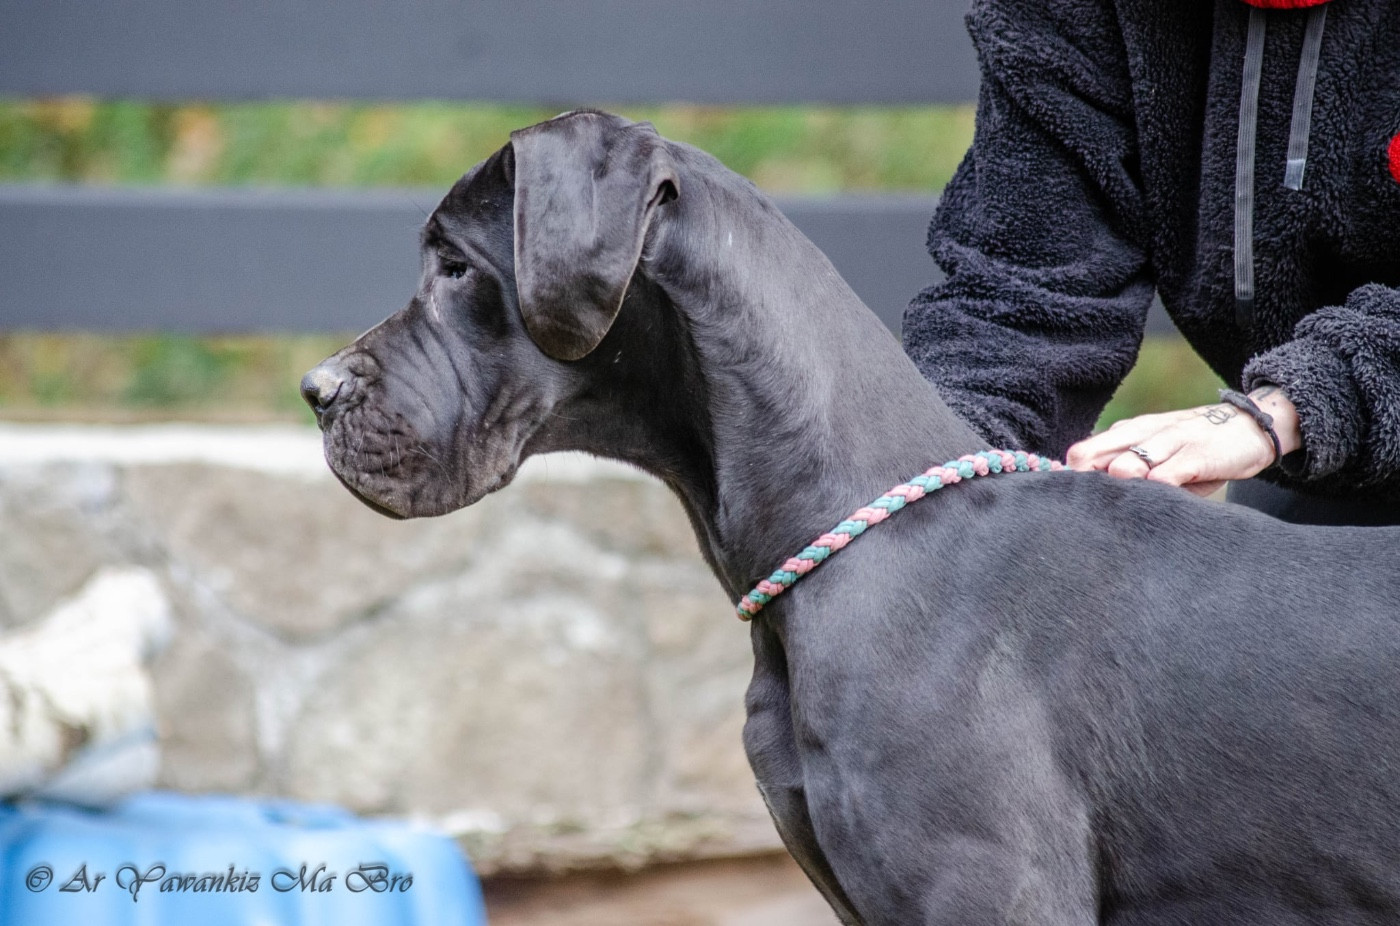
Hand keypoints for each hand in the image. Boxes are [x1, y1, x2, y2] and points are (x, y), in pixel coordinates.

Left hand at [1066, 387, 1300, 495]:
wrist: (1253, 425)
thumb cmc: (1195, 449)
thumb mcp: (1159, 453)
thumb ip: (1130, 471)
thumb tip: (1094, 498)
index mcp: (1130, 432)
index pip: (1087, 450)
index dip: (1071, 475)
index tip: (1056, 497)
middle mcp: (1144, 433)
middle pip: (1098, 452)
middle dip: (1081, 478)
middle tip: (1070, 504)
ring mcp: (1172, 441)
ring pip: (1131, 460)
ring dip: (1114, 480)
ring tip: (1104, 502)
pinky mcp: (1198, 454)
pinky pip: (1170, 471)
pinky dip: (1156, 485)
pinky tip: (1148, 497)